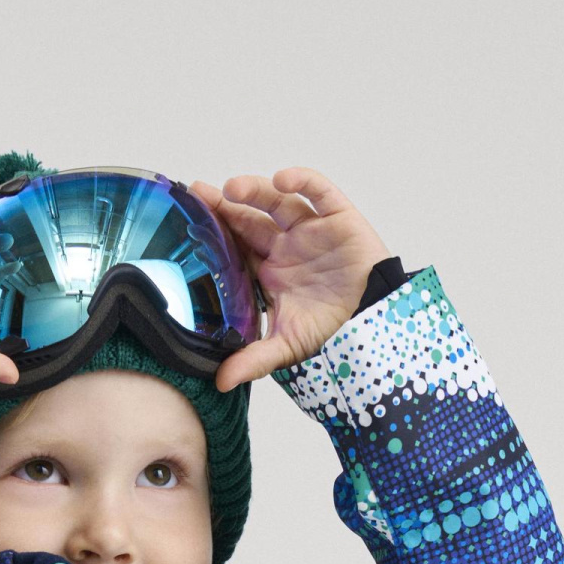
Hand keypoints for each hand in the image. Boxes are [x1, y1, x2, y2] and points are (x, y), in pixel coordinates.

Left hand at [189, 168, 388, 389]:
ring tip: (232, 188)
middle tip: (199, 194)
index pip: (236, 246)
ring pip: (278, 201)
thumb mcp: (288, 346)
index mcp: (269, 271)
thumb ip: (253, 360)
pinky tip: (282, 179)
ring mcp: (310, 228)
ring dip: (255, 190)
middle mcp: (286, 245)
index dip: (215, 232)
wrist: (373, 321)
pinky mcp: (337, 215)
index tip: (190, 221)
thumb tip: (220, 384)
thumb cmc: (333, 330)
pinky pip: (318, 191)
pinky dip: (302, 181)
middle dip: (225, 205)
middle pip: (250, 217)